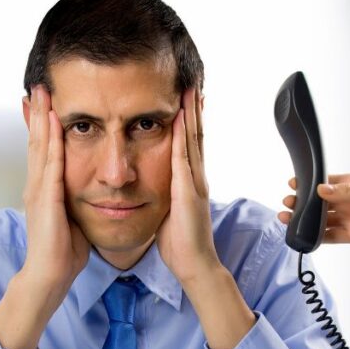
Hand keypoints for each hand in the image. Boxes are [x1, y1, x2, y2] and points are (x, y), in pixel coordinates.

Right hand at [19, 85, 89, 296]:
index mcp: (44, 189)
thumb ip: (74, 201)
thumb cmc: (63, 252)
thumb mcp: (71, 219)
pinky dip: (52, 141)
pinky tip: (54, 124)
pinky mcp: (46, 199)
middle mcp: (37, 185)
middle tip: (38, 86)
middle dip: (37, 112)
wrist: (50, 275)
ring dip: (41, 118)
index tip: (44, 102)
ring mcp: (38, 190)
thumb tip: (88, 192)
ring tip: (41, 94)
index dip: (42, 125)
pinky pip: (50, 164)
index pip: (43, 149)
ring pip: (39, 146)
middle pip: (36, 140)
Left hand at [156, 87, 220, 284]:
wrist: (194, 265)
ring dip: (192, 114)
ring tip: (191, 90)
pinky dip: (183, 136)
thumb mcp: (169, 213)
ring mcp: (194, 183)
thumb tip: (153, 188)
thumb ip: (165, 196)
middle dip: (195, 110)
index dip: (190, 122)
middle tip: (193, 84)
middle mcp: (196, 178)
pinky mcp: (187, 191)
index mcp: (189, 183)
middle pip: (196, 136)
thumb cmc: (179, 244)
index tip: (187, 101)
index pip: (190, 145)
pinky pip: (184, 158)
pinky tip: (180, 118)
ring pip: (194, 141)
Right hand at [278, 173, 349, 246]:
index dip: (308, 185)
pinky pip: (331, 237)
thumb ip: (346, 191)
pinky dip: (317, 237)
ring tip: (288, 219)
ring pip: (321, 221)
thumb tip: (321, 190)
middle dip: (302, 204)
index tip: (294, 184)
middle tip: (288, 203)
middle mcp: (348, 202)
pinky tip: (304, 236)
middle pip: (319, 204)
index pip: (325, 184)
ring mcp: (349, 219)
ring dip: (305, 220)